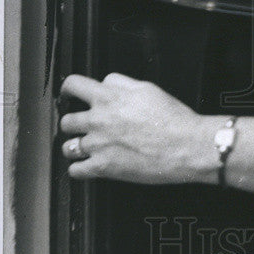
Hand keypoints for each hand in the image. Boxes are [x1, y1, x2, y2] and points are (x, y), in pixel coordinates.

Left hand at [59, 72, 213, 183]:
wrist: (186, 146)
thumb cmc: (173, 119)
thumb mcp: (148, 89)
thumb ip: (122, 83)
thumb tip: (107, 82)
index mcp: (109, 97)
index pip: (73, 85)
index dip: (67, 90)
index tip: (68, 95)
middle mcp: (98, 120)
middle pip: (66, 120)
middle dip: (74, 123)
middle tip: (82, 126)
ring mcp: (98, 145)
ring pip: (68, 147)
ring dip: (75, 147)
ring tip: (86, 148)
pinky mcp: (103, 167)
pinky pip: (75, 170)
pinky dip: (79, 169)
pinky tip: (88, 166)